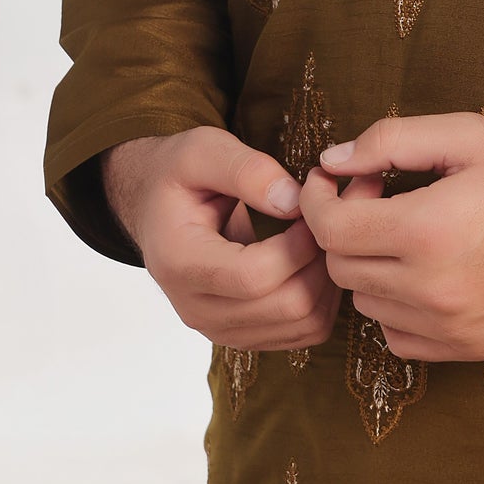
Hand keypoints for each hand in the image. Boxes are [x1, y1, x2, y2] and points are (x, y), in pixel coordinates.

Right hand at [102, 127, 341, 350]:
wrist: (156, 207)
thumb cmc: (179, 175)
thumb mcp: (204, 150)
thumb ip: (247, 171)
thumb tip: (293, 202)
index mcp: (180, 263)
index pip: (254, 277)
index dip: (298, 245)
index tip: (310, 209)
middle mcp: (196, 308)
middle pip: (286, 306)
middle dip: (320, 261)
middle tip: (325, 221)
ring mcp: (218, 328)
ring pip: (302, 326)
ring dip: (327, 281)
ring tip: (322, 238)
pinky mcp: (241, 333)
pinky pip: (302, 333)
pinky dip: (323, 299)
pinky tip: (315, 260)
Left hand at [299, 112, 483, 361]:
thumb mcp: (466, 135)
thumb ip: (390, 141)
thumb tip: (330, 162)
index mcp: (428, 229)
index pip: (331, 229)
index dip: (317, 201)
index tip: (332, 181)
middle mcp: (433, 288)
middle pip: (342, 267)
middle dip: (345, 229)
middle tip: (379, 197)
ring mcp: (451, 326)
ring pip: (366, 303)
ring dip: (371, 266)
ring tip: (406, 232)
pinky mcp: (468, 349)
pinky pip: (397, 335)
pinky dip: (396, 306)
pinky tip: (425, 272)